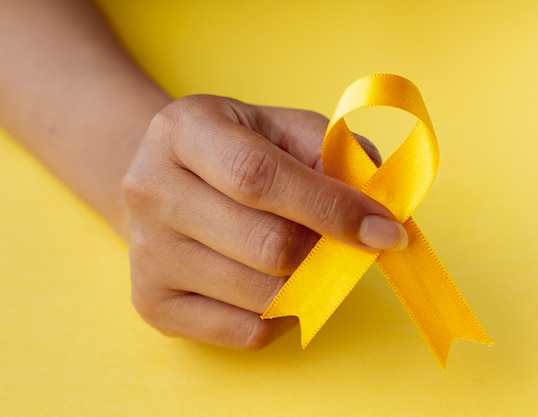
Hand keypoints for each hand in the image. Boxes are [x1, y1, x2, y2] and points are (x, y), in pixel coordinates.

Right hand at [122, 95, 407, 348]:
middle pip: (268, 246)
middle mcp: (151, 190)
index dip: (331, 208)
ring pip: (263, 295)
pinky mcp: (151, 303)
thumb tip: (386, 209)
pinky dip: (283, 315)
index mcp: (183, 130)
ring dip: (307, 283)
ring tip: (304, 256)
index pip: (258, 178)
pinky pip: (246, 332)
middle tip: (345, 243)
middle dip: (326, 251)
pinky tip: (276, 283)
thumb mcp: (283, 130)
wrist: (165, 181)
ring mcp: (145, 254)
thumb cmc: (238, 153)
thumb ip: (337, 154)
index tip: (386, 231)